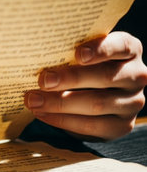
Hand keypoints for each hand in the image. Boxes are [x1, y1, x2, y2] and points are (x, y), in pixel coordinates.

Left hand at [24, 32, 146, 140]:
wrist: (97, 89)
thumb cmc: (83, 61)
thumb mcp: (82, 49)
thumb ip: (70, 47)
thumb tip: (38, 49)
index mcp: (129, 49)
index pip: (121, 46)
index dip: (100, 50)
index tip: (77, 54)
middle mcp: (136, 75)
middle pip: (105, 76)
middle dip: (70, 79)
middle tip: (43, 80)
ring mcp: (132, 102)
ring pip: (97, 104)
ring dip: (60, 103)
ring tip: (34, 100)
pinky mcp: (122, 125)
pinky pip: (92, 126)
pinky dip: (63, 120)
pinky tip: (42, 113)